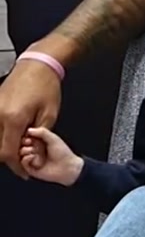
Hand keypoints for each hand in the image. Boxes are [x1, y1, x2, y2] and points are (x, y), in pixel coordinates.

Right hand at [0, 58, 61, 177]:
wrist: (37, 64)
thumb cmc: (45, 86)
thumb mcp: (49, 115)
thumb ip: (39, 139)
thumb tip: (34, 156)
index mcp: (13, 118)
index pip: (8, 152)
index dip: (16, 166)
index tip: (24, 172)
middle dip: (11, 157)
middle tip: (25, 159)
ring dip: (6, 146)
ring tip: (22, 144)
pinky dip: (3, 135)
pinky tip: (16, 133)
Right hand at [20, 126, 83, 185]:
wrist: (67, 167)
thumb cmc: (62, 152)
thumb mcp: (52, 138)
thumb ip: (41, 131)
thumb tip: (28, 129)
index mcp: (39, 142)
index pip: (26, 137)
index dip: (26, 136)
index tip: (30, 136)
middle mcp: (35, 150)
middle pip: (21, 144)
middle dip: (24, 142)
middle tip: (30, 142)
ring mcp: (33, 160)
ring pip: (20, 153)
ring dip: (24, 150)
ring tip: (32, 150)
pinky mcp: (32, 169)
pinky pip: (23, 163)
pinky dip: (26, 159)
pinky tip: (32, 156)